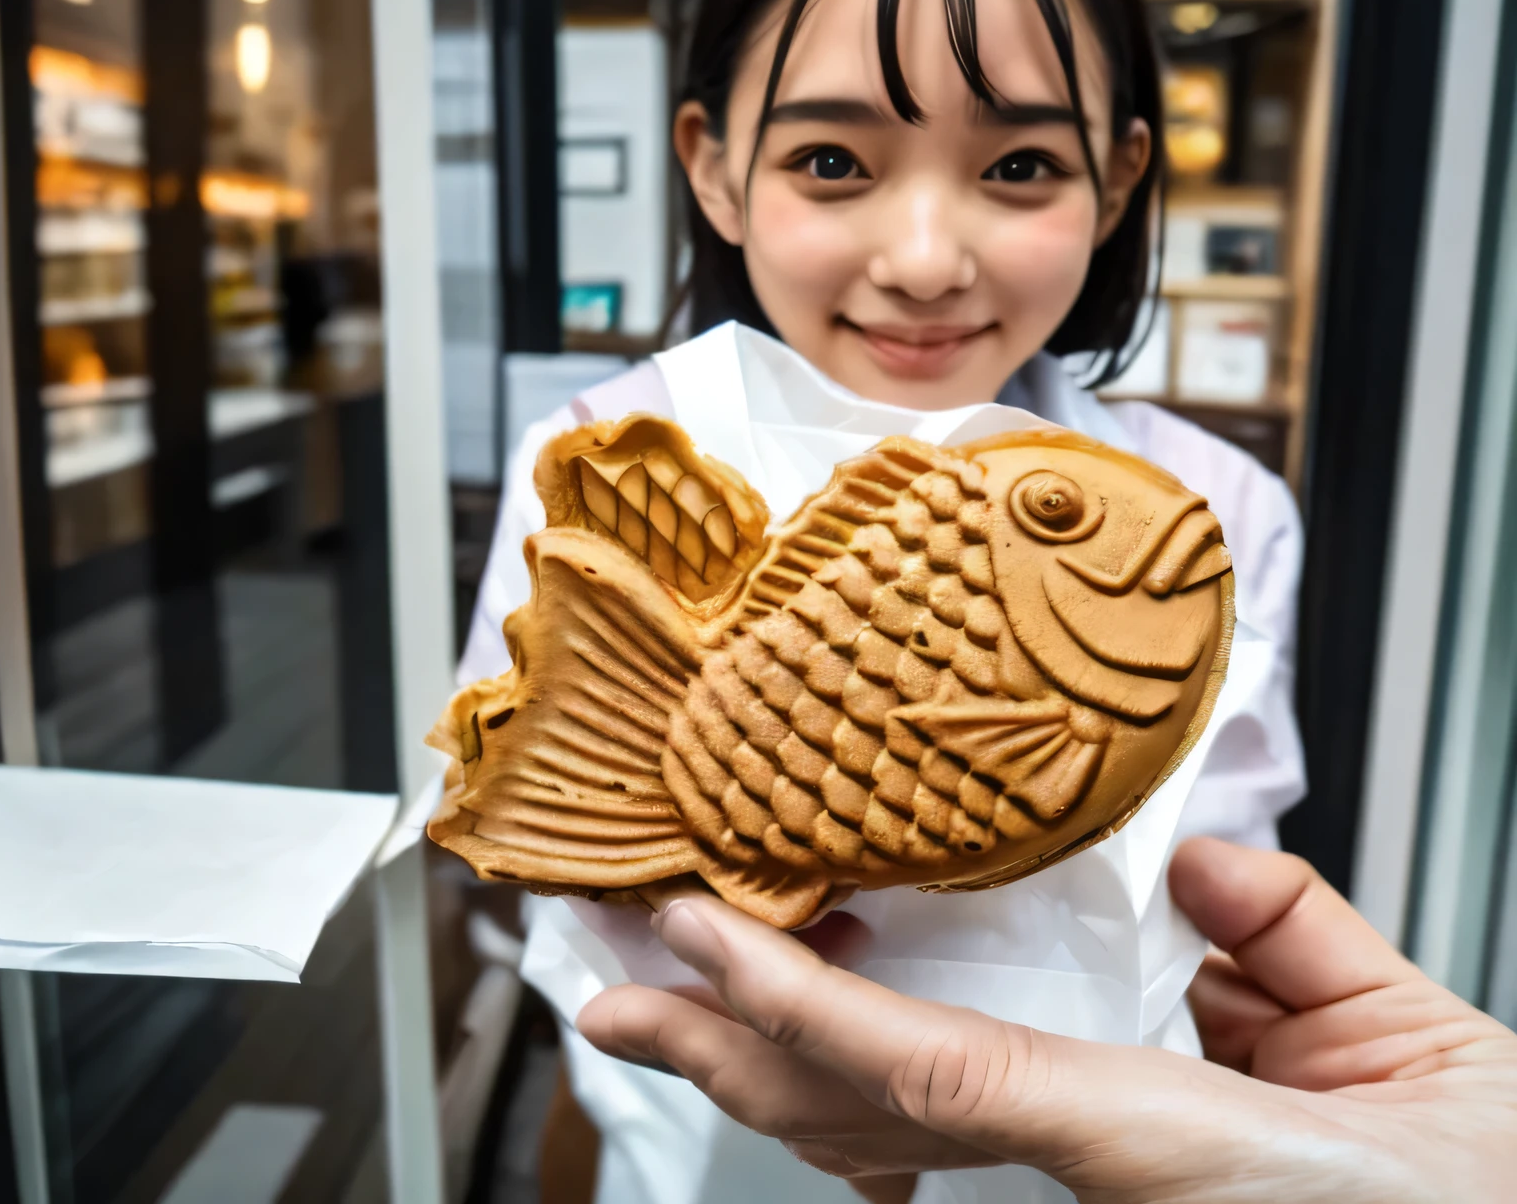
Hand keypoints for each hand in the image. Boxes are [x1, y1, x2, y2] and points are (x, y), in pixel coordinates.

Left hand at [576, 839, 1516, 1201]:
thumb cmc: (1477, 1194)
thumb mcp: (1414, 1050)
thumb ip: (1295, 940)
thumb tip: (1198, 871)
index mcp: (1151, 1146)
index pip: (926, 1067)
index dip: (792, 999)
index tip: (692, 934)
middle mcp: (1089, 1178)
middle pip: (856, 1115)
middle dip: (716, 1046)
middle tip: (611, 988)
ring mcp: (1081, 1186)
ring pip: (881, 1134)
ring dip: (768, 1055)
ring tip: (675, 992)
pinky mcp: (1105, 1171)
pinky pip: (955, 1121)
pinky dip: (862, 1074)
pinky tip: (826, 1032)